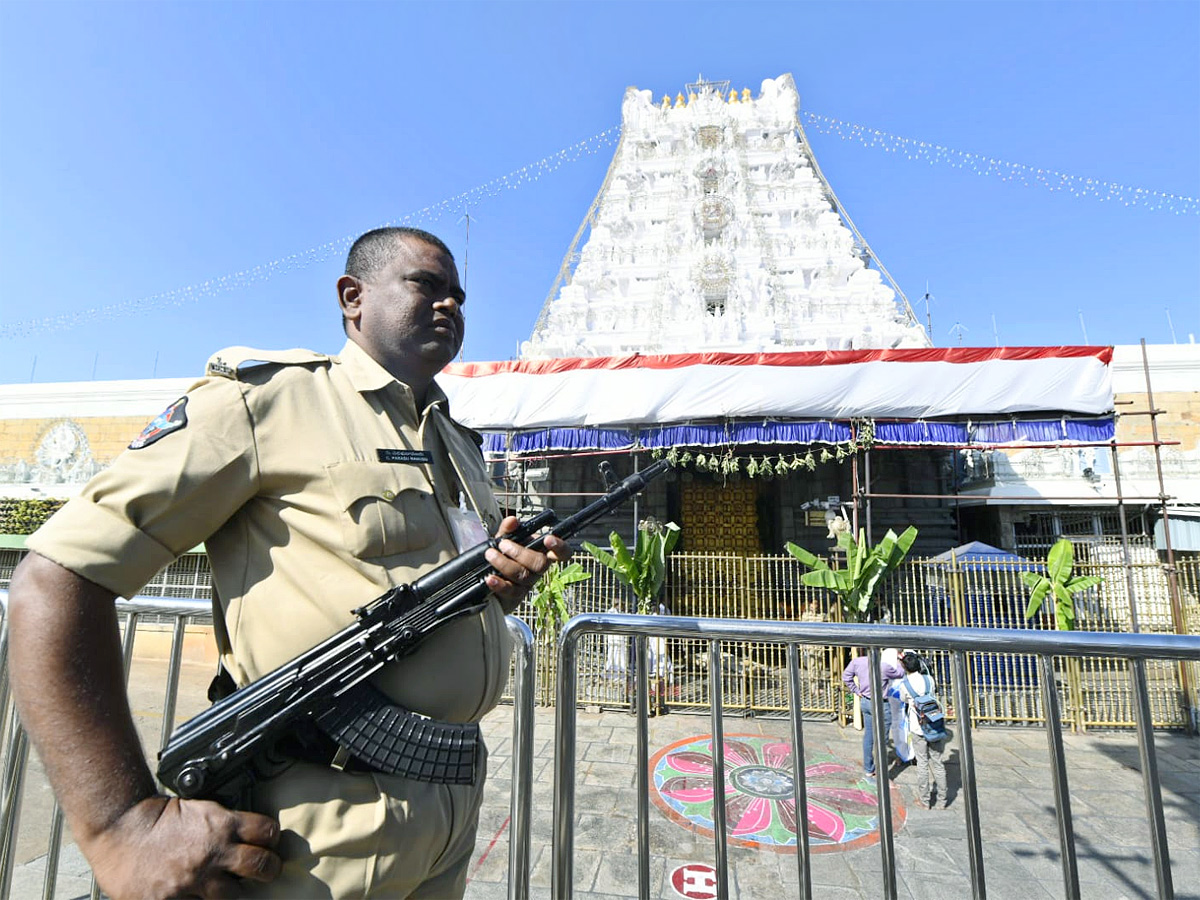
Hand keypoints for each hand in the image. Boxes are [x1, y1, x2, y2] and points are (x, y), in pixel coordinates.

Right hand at [86, 795, 280, 898]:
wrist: (120, 828)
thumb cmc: (157, 817)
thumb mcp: (198, 809)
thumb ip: (224, 823)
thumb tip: (247, 836)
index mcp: (221, 825)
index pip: (267, 832)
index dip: (271, 838)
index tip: (270, 843)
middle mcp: (213, 853)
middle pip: (262, 866)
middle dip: (269, 869)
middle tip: (268, 870)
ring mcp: (193, 880)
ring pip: (234, 895)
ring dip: (233, 891)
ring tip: (226, 886)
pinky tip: (198, 895)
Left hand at [484, 515, 571, 611]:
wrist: (491, 578)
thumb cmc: (505, 557)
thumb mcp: (505, 540)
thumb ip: (508, 530)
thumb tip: (512, 521)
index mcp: (542, 553)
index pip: (562, 553)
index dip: (560, 547)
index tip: (548, 538)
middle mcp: (538, 570)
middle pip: (540, 564)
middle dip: (520, 552)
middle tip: (503, 544)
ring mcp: (528, 583)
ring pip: (523, 576)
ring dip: (505, 564)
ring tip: (490, 554)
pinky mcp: (515, 595)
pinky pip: (510, 591)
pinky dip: (499, 584)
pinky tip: (490, 578)